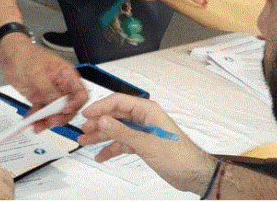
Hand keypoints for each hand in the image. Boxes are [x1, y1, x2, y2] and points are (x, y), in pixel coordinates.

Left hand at [0, 34, 87, 129]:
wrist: (8, 53)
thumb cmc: (24, 54)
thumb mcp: (37, 72)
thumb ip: (48, 90)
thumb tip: (59, 105)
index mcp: (66, 75)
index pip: (80, 94)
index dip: (76, 105)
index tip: (65, 110)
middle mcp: (60, 86)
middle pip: (68, 107)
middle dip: (60, 116)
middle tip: (50, 120)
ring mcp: (49, 93)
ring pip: (54, 113)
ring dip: (47, 120)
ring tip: (37, 125)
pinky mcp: (39, 98)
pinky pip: (41, 111)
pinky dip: (36, 118)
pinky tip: (31, 121)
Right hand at [79, 93, 215, 193]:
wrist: (193, 174)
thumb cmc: (180, 156)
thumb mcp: (146, 142)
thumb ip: (122, 131)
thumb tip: (103, 120)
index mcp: (147, 110)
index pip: (118, 102)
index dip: (100, 107)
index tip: (87, 114)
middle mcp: (144, 118)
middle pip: (114, 116)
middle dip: (97, 123)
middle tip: (83, 129)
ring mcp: (142, 131)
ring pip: (115, 130)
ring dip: (100, 136)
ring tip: (85, 140)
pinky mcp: (142, 144)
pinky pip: (121, 142)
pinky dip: (111, 148)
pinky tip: (101, 154)